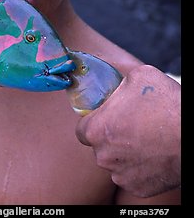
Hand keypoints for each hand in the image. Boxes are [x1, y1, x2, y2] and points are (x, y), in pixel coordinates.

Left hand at [75, 64, 180, 196]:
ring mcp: (120, 175)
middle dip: (110, 136)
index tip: (106, 117)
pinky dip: (138, 167)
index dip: (94, 121)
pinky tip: (151, 153)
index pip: (82, 129)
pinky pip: (130, 175)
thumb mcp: (138, 75)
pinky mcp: (137, 189)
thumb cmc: (166, 105)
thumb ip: (117, 79)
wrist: (192, 137)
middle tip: (130, 124)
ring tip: (144, 138)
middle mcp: (104, 156)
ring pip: (115, 161)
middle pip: (99, 146)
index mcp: (97, 130)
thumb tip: (111, 76)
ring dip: (124, 151)